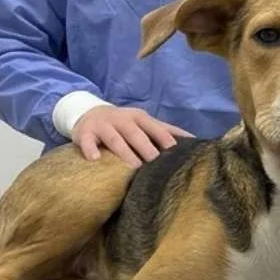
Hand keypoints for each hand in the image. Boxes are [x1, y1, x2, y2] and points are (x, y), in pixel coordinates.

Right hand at [73, 106, 191, 166]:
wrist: (90, 113)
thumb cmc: (125, 123)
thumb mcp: (145, 123)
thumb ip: (166, 131)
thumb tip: (194, 140)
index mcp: (139, 117)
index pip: (154, 127)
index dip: (164, 138)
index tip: (175, 152)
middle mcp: (122, 119)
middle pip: (135, 133)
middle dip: (146, 148)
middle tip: (155, 163)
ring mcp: (103, 125)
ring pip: (114, 138)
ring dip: (124, 152)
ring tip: (133, 166)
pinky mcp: (84, 133)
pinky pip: (86, 141)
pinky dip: (90, 149)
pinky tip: (95, 159)